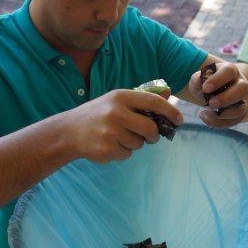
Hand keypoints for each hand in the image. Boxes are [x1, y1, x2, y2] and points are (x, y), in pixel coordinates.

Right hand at [64, 88, 182, 163]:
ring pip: (139, 144)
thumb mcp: (116, 100)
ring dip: (135, 144)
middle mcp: (116, 113)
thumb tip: (169, 92)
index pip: (153, 102)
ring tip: (119, 137)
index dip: (170, 111)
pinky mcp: (107, 149)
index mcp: (120, 97)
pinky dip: (123, 153)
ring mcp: (111, 132)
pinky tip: (110, 145)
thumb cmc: (97, 114)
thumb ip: (142, 99)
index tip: (178, 119)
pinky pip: (127, 155)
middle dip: (154, 135)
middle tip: (150, 136)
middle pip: (150, 128)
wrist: (69, 131)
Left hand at [187, 62, 247, 127]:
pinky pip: (234, 121)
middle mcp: (241, 84)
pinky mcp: (240, 113)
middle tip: (210, 103)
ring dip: (223, 114)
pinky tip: (204, 117)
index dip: (218, 80)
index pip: (230, 71)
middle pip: (243, 89)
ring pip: (241, 109)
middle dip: (226, 98)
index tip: (205, 88)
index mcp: (231, 71)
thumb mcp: (200, 78)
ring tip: (205, 111)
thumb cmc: (208, 82)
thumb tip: (198, 81)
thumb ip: (197, 78)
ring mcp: (243, 100)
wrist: (218, 90)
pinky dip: (218, 123)